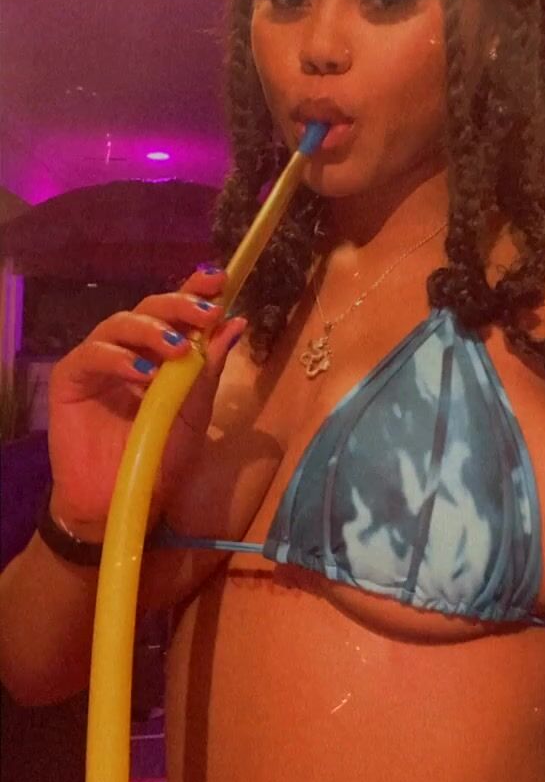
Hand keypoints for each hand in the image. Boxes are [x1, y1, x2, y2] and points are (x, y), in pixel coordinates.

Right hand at [47, 268, 245, 537]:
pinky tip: (143, 373)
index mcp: (160, 354)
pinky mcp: (71, 378)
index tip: (218, 279)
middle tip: (205, 314)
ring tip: (177, 348)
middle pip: (148, 308)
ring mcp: (98, 361)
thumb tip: (236, 323)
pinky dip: (119, 358)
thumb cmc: (159, 459)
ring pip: (119, 323)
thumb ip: (209, 369)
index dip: (193, 290)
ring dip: (151, 329)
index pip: (175, 312)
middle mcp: (129, 349)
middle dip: (179, 304)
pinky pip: (92, 354)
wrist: (120, 501)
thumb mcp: (194, 413)